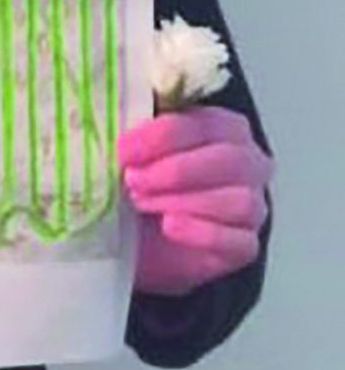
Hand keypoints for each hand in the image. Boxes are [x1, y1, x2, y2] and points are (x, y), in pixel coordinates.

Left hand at [118, 107, 273, 296]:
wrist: (144, 239)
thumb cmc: (145, 184)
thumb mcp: (138, 153)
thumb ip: (139, 135)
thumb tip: (117, 128)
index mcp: (225, 127)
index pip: (203, 124)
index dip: (161, 136)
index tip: (124, 149)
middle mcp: (249, 163)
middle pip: (228, 160)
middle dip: (175, 170)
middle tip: (132, 179)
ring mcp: (254, 206)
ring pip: (238, 201)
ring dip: (183, 201)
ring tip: (143, 204)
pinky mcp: (246, 245)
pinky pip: (238, 240)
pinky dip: (201, 232)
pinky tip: (169, 226)